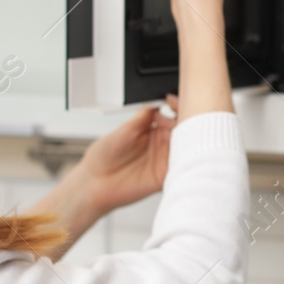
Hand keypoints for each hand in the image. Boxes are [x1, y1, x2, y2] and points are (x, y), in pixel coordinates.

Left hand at [73, 95, 177, 214]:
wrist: (94, 182)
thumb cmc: (103, 156)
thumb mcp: (124, 130)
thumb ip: (143, 117)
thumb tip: (158, 102)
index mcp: (152, 129)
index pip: (172, 114)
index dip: (175, 106)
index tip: (172, 101)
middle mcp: (161, 143)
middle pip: (183, 128)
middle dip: (185, 120)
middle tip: (179, 117)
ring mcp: (164, 159)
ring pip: (186, 146)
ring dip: (189, 138)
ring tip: (182, 131)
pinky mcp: (165, 176)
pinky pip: (182, 166)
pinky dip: (187, 159)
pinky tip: (183, 151)